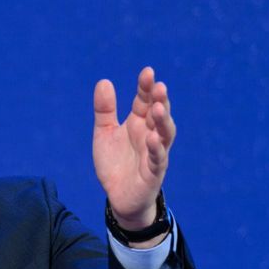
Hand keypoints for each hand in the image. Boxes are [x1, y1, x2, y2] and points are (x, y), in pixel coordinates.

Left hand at [93, 66, 175, 230]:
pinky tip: (152, 139)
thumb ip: (104, 110)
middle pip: (159, 114)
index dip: (146, 87)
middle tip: (159, 86)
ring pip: (164, 134)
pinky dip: (156, 149)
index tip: (147, 72)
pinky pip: (158, 160)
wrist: (118, 196)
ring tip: (158, 108)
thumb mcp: (104, 133)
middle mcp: (150, 135)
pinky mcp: (154, 173)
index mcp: (138, 123)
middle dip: (160, 100)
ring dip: (163, 121)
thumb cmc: (115, 163)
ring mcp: (154, 153)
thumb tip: (103, 81)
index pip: (144, 101)